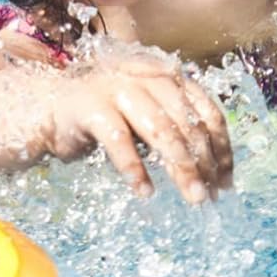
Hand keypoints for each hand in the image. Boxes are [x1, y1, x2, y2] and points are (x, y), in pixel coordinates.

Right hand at [48, 52, 233, 202]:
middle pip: (189, 125)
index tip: (226, 182)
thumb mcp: (148, 119)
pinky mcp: (92, 106)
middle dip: (205, 164)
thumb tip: (213, 171)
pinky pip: (120, 142)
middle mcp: (148, 78)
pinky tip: (145, 192)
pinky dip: (135, 169)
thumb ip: (176, 132)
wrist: (50, 105)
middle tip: (211, 197)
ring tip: (193, 198)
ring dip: (182, 168)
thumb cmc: (107, 115)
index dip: (222, 149)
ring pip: (162, 131)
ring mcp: (119, 89)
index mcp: (169, 78)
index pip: (208, 113)